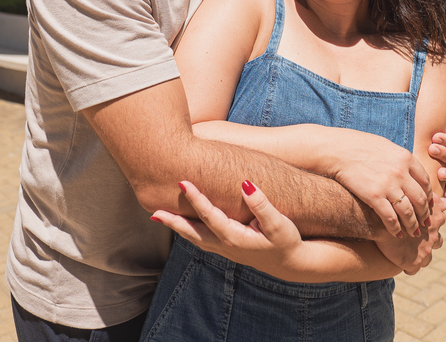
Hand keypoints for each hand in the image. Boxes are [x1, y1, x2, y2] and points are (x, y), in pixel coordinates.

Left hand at [151, 180, 308, 275]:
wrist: (291, 263)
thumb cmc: (286, 240)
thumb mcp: (278, 223)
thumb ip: (262, 205)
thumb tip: (245, 185)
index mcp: (235, 238)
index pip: (210, 216)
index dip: (196, 199)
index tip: (182, 182)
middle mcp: (225, 246)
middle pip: (193, 233)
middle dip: (173, 221)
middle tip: (154, 211)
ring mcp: (224, 250)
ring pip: (195, 238)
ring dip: (177, 228)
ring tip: (159, 217)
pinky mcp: (227, 249)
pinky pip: (201, 240)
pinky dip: (188, 232)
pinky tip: (182, 225)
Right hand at [324, 130, 431, 239]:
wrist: (338, 150)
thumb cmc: (360, 146)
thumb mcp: (386, 147)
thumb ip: (401, 160)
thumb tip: (411, 171)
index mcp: (405, 158)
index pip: (426, 182)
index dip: (430, 197)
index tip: (429, 206)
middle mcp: (401, 172)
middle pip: (420, 199)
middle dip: (425, 214)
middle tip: (426, 224)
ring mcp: (388, 185)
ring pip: (408, 211)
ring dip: (412, 225)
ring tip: (414, 233)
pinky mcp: (374, 196)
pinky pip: (390, 217)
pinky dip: (395, 228)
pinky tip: (396, 234)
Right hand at [373, 196, 445, 274]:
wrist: (378, 221)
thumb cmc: (394, 205)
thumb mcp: (416, 198)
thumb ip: (433, 200)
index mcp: (436, 219)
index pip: (440, 221)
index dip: (431, 222)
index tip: (421, 222)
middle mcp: (434, 236)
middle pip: (437, 240)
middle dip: (429, 240)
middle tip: (414, 237)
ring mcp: (425, 251)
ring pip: (427, 258)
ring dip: (420, 255)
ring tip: (407, 252)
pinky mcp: (414, 263)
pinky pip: (413, 269)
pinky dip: (409, 267)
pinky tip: (401, 263)